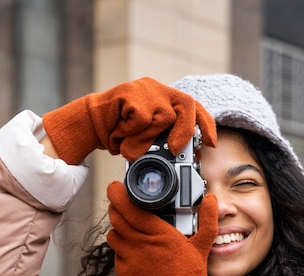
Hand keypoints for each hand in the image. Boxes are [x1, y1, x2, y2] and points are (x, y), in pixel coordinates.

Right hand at [42, 77, 215, 164]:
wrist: (92, 122)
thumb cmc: (122, 133)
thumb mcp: (149, 138)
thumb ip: (166, 140)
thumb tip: (183, 157)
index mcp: (166, 99)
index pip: (194, 107)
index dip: (206, 124)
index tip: (211, 143)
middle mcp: (159, 90)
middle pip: (186, 105)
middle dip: (185, 131)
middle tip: (174, 149)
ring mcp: (146, 89)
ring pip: (163, 116)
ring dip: (148, 138)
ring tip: (131, 142)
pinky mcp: (131, 92)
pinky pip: (143, 119)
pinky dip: (134, 134)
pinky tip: (122, 132)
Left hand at [106, 182, 218, 275]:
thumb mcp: (202, 246)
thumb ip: (207, 221)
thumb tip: (212, 200)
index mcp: (158, 232)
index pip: (128, 207)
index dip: (118, 194)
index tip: (117, 188)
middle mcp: (139, 242)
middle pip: (116, 217)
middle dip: (116, 208)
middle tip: (122, 205)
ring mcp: (129, 257)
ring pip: (113, 234)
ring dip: (118, 229)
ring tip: (128, 230)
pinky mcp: (123, 271)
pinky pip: (116, 254)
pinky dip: (121, 249)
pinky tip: (133, 252)